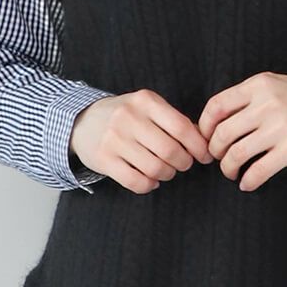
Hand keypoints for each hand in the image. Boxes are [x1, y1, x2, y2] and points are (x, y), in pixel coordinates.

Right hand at [70, 89, 213, 194]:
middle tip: (183, 164)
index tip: (205, 155)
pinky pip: (136, 182)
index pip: (181, 126)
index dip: (198, 145)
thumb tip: (203, 141)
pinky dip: (149, 185)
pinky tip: (151, 180)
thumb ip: (173, 120)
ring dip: (167, 174)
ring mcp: (114, 139)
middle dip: (184, 162)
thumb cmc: (125, 116)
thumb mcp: (148, 107)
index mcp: (145, 101)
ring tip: (166, 170)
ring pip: (155, 168)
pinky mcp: (103, 160)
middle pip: (170, 150)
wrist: (82, 121)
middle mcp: (128, 118)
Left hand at [197, 72, 286, 192]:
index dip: (204, 126)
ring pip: (237, 154)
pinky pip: (259, 170)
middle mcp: (267, 104)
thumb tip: (217, 121)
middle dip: (215, 151)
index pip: (216, 106)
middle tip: (218, 158)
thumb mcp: (276, 85)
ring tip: (231, 172)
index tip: (205, 138)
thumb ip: (249, 98)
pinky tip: (247, 184)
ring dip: (228, 168)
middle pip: (223, 133)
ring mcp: (280, 127)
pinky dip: (248, 181)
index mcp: (259, 85)